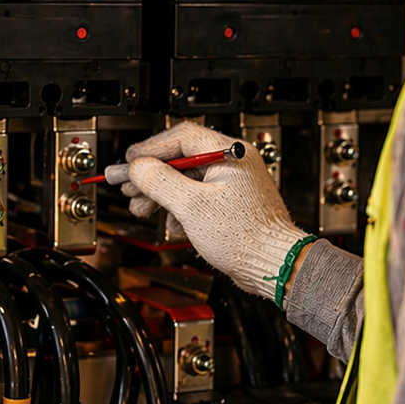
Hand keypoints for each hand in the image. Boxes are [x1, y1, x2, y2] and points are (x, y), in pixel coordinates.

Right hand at [122, 122, 307, 299]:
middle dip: (152, 175)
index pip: (181, 137)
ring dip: (162, 194)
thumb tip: (138, 167)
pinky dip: (179, 208)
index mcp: (229, 154)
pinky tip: (173, 224)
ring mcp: (232, 184)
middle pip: (181, 159)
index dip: (150, 149)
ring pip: (186, 180)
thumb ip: (160, 181)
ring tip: (144, 208)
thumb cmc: (247, 236)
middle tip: (131, 186)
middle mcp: (232, 164)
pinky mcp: (230, 204)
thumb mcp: (192, 206)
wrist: (274, 265)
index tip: (130, 161)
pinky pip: (197, 197)